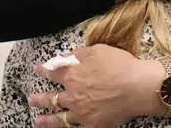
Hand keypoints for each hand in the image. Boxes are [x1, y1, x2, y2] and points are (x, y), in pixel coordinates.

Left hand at [29, 45, 159, 127]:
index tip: (37, 69)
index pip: (54, 72)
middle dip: (40, 99)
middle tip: (32, 99)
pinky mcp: (94, 125)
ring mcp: (82, 113)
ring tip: (38, 121)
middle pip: (52, 98)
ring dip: (47, 120)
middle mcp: (74, 96)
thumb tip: (66, 56)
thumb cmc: (121, 66)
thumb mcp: (98, 50)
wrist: (138, 87)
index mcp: (73, 76)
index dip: (44, 70)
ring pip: (60, 118)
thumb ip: (79, 54)